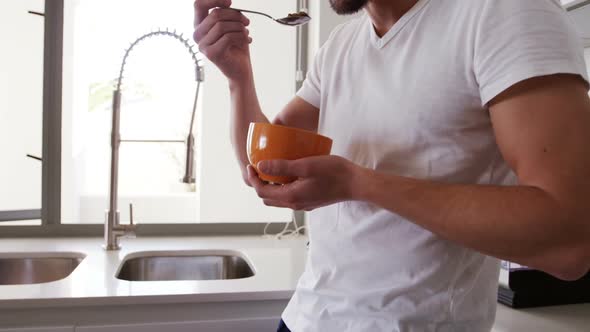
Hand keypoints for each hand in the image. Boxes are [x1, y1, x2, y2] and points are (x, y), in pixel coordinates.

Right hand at [193, 0, 251, 81]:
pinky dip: (241, 36)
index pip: (198, 5)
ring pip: (221, 25)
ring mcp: (202, 45)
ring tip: (246, 33)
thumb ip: (226, 14)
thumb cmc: (236, 47)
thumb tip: (227, 2)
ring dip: (239, 27)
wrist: (241, 70)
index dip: (214, 0)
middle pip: (215, 14)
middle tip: (246, 22)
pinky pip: (228, 37)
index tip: (229, 2)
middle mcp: (197, 35)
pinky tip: (247, 40)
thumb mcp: (231, 25)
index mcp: (200, 26)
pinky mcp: (211, 53)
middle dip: (235, 15)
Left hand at [246, 156, 361, 210]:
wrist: (356, 184)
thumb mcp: (306, 165)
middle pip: (268, 197)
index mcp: (291, 196)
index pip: (262, 191)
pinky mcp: (310, 201)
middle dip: (259, 184)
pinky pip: (289, 197)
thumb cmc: (334, 172)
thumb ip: (282, 167)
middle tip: (259, 167)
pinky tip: (289, 174)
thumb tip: (260, 166)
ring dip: (271, 186)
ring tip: (271, 169)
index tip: (251, 164)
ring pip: (278, 198)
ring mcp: (303, 204)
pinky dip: (282, 188)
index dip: (253, 178)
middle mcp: (295, 204)